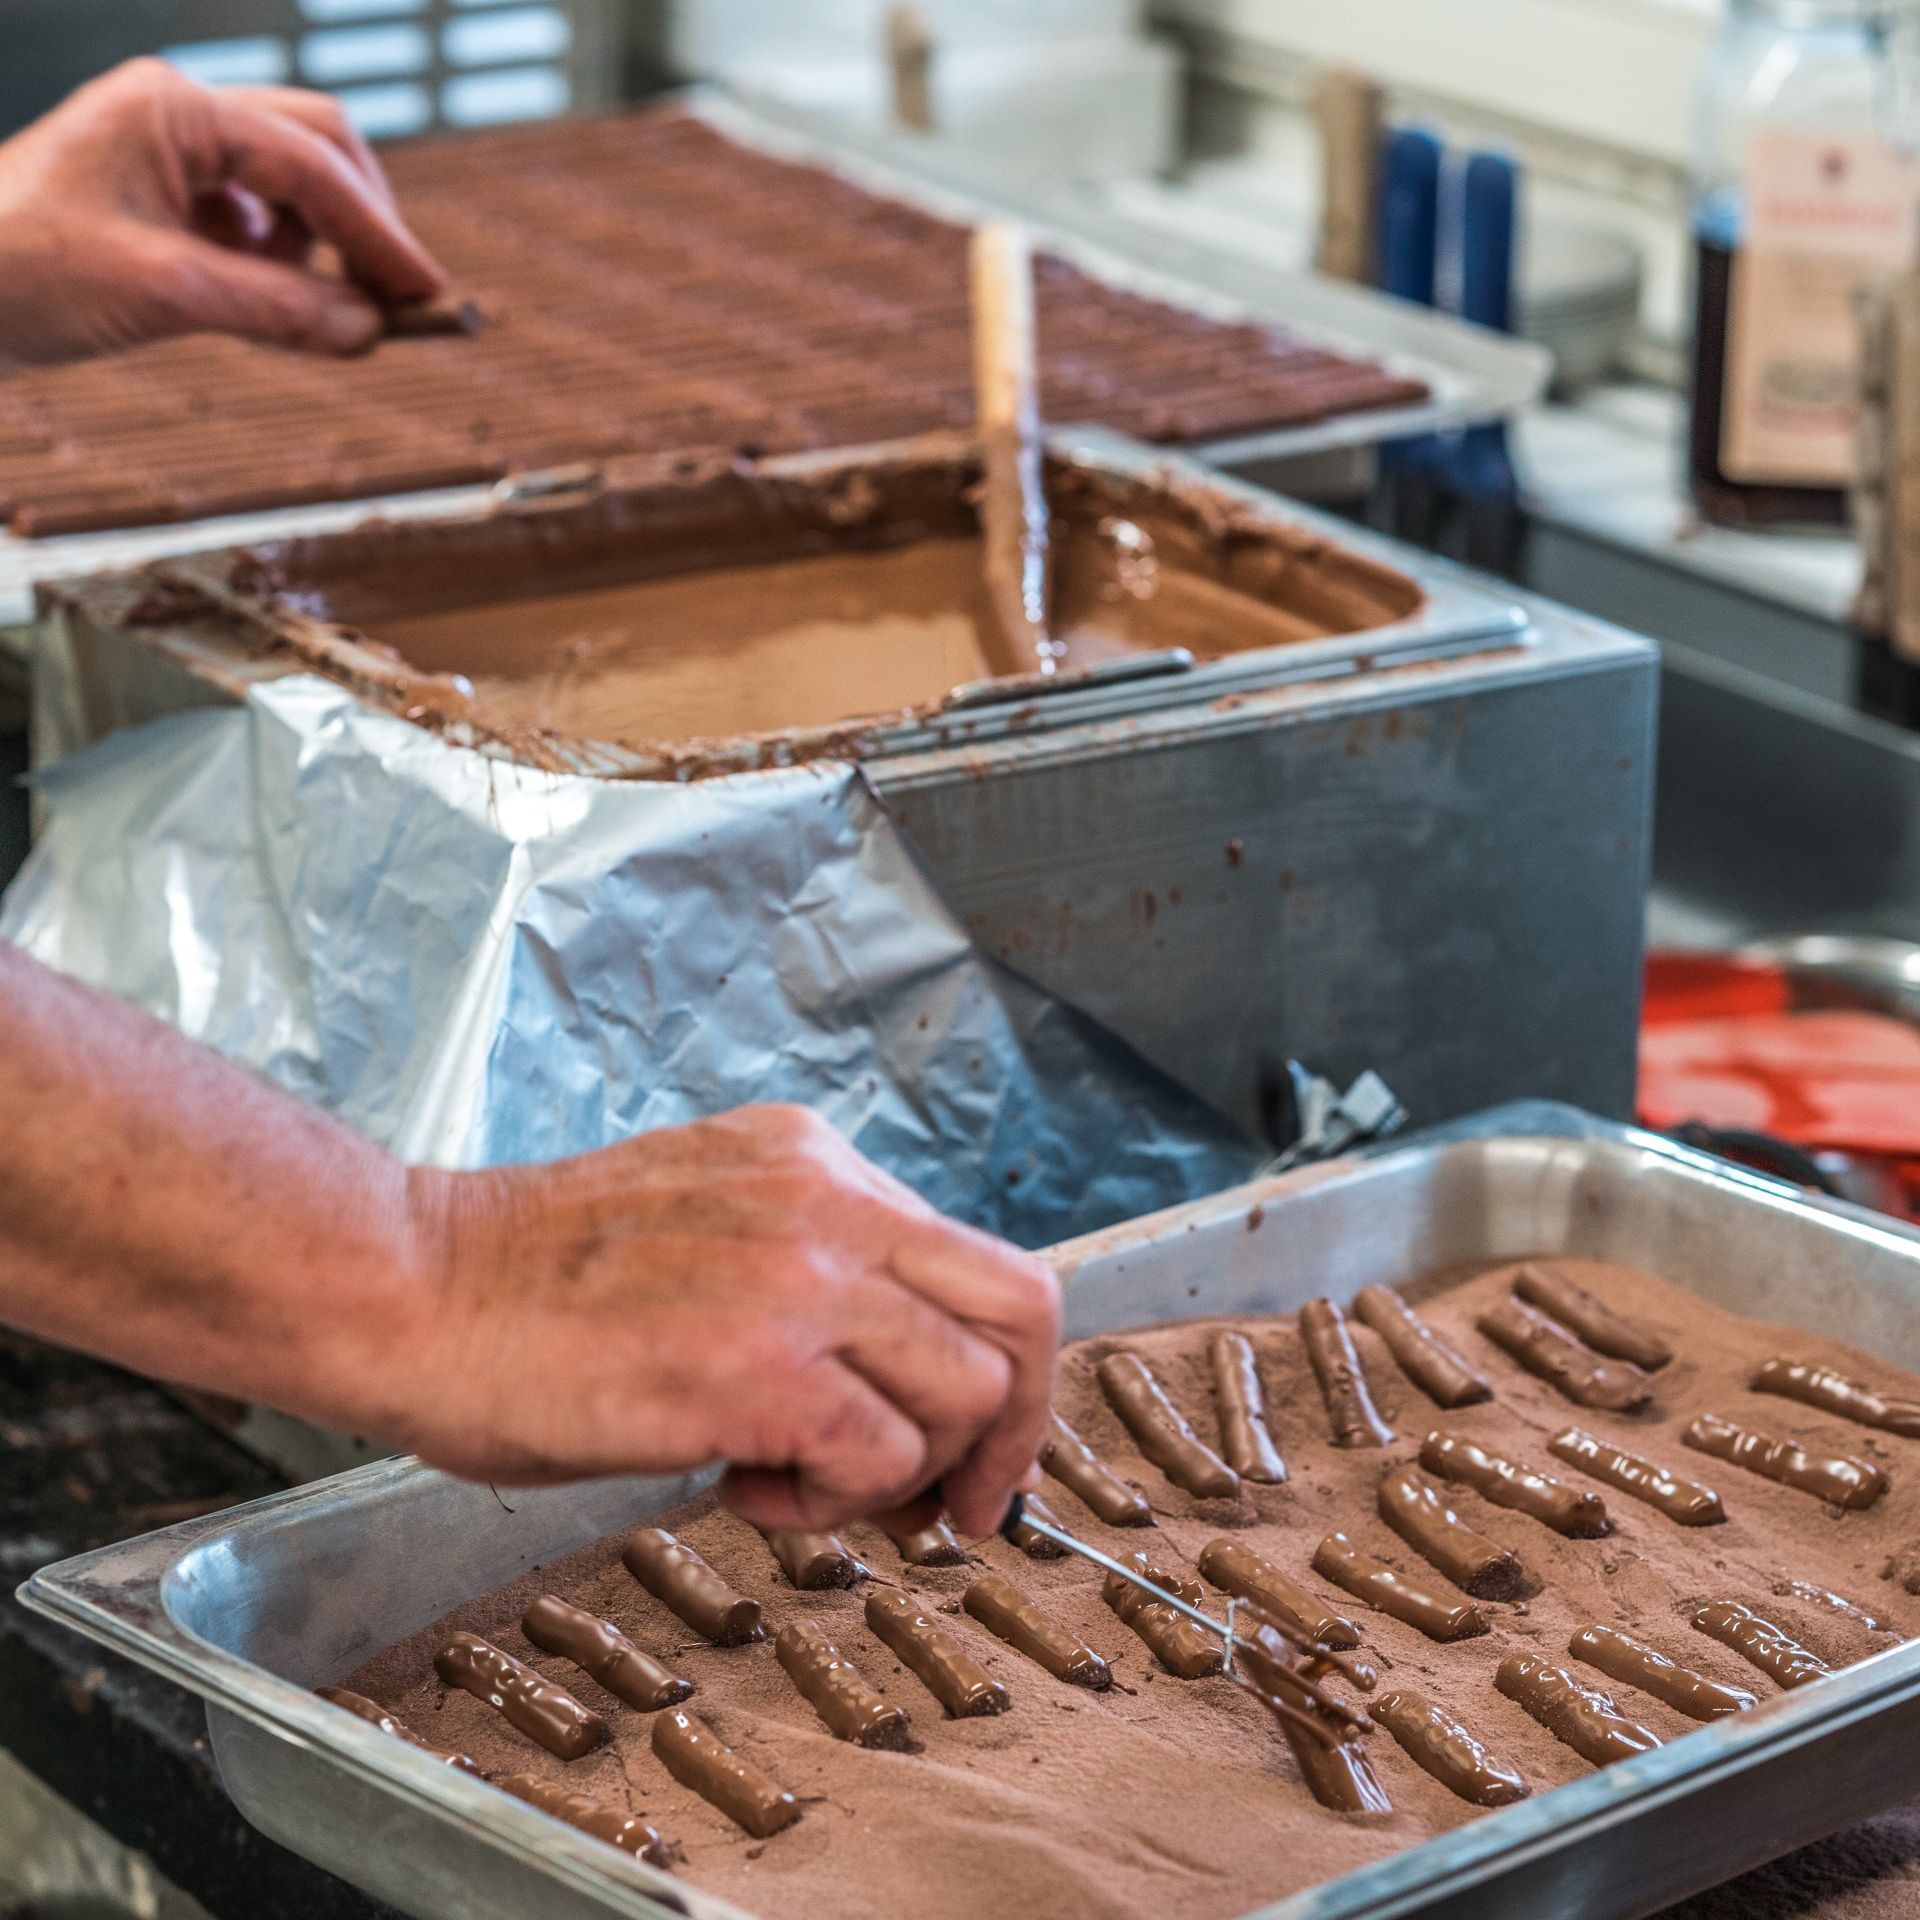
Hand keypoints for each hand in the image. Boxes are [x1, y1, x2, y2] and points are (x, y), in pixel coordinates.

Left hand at [0, 59, 443, 369]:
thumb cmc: (21, 272)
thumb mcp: (164, 293)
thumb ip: (277, 310)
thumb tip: (371, 333)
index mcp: (175, 110)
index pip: (312, 161)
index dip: (380, 233)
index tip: (428, 296)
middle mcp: (179, 116)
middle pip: (318, 149)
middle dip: (366, 224)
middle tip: (402, 302)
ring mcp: (171, 154)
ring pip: (292, 187)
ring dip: (326, 249)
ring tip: (331, 314)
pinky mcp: (164, 199)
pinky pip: (255, 224)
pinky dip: (285, 266)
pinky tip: (277, 305)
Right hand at [395, 1106, 1061, 1537]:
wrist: (412, 1289)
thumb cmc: (532, 1284)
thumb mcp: (704, 1227)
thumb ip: (809, 1273)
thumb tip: (897, 1388)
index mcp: (814, 1162)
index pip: (978, 1261)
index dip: (997, 1372)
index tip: (970, 1449)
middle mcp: (827, 1200)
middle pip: (1021, 1310)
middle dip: (1012, 1429)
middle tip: (957, 1507)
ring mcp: (801, 1276)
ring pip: (967, 1391)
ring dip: (901, 1475)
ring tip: (793, 1485)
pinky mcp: (759, 1364)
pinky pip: (882, 1456)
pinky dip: (836, 1505)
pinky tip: (745, 1488)